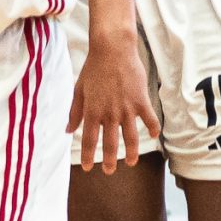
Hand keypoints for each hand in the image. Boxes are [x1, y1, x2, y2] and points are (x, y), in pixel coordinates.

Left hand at [65, 27, 157, 171]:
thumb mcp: (78, 90)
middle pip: (110, 144)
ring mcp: (127, 108)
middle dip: (109, 160)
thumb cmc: (93, 68)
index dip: (88, 156)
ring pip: (131, 138)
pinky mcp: (141, 100)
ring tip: (130, 162)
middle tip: (109, 171)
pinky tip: (152, 136)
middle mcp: (110, 114)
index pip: (89, 140)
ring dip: (130, 153)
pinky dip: (152, 129)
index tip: (87, 168)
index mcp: (92, 112)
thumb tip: (68, 130)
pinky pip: (150, 119)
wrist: (113, 49)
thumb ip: (74, 112)